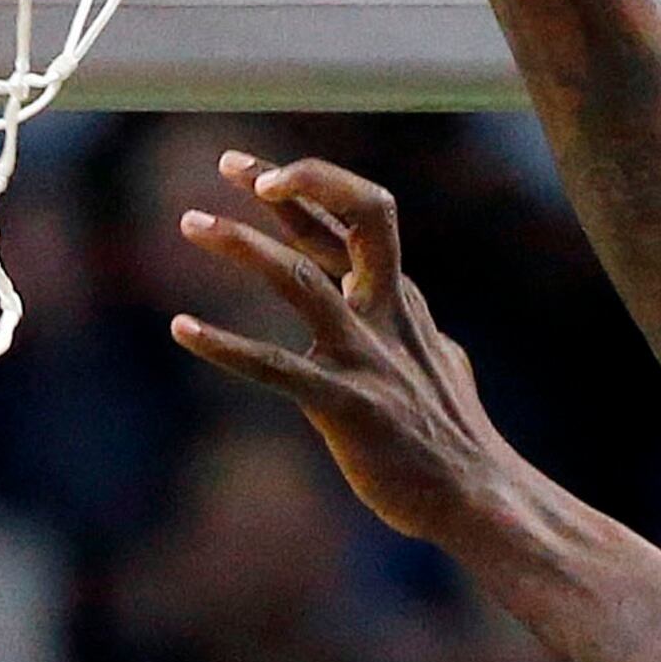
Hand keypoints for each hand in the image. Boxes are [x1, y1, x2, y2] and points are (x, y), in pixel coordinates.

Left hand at [167, 154, 520, 548]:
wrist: (477, 497)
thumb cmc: (455, 438)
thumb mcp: (442, 364)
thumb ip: (419, 335)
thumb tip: (426, 330)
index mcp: (401, 300)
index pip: (358, 218)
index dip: (309, 185)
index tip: (255, 172)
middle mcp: (385, 316)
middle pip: (346, 221)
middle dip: (288, 185)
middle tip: (227, 164)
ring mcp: (367, 358)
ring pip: (300, 279)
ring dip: (243, 244)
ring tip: (191, 222)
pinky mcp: (347, 406)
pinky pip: (275, 367)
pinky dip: (225, 346)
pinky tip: (182, 327)